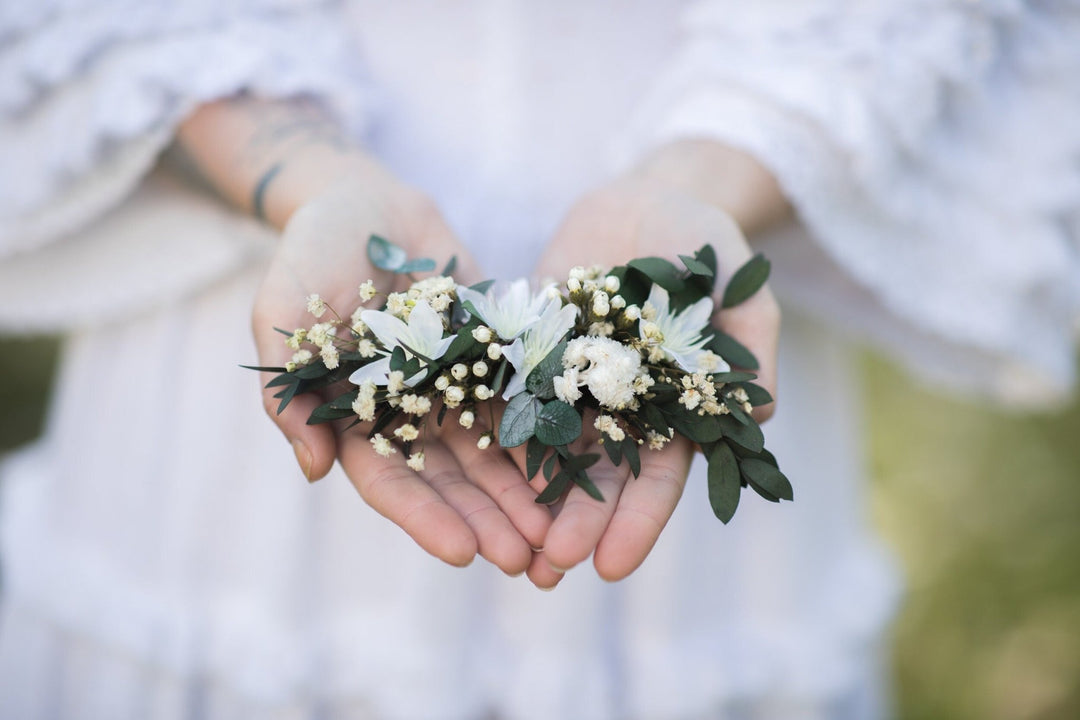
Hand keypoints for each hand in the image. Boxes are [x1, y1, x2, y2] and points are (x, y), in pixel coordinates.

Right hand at [178, 98, 550, 573]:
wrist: (367, 199)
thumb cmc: (311, 250)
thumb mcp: (282, 311)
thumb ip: (289, 388)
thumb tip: (311, 469)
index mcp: (354, 417)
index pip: (390, 481)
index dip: (425, 519)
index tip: (463, 555)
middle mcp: (407, 414)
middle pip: (451, 481)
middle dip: (488, 522)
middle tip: (528, 563)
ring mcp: (450, 388)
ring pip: (492, 454)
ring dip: (523, 497)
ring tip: (560, 536)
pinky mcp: (489, 357)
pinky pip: (520, 401)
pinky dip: (545, 436)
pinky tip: (578, 468)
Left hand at [527, 143, 784, 586]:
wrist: (646, 200)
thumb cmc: (707, 247)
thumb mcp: (743, 293)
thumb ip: (750, 352)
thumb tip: (761, 416)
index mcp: (670, 411)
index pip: (657, 480)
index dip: (636, 524)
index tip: (612, 567)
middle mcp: (616, 409)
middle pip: (594, 478)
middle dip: (573, 524)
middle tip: (546, 568)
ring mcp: (569, 381)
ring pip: (545, 450)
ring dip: (526, 500)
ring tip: (503, 547)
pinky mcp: (529, 350)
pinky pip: (507, 395)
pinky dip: (491, 433)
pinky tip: (467, 472)